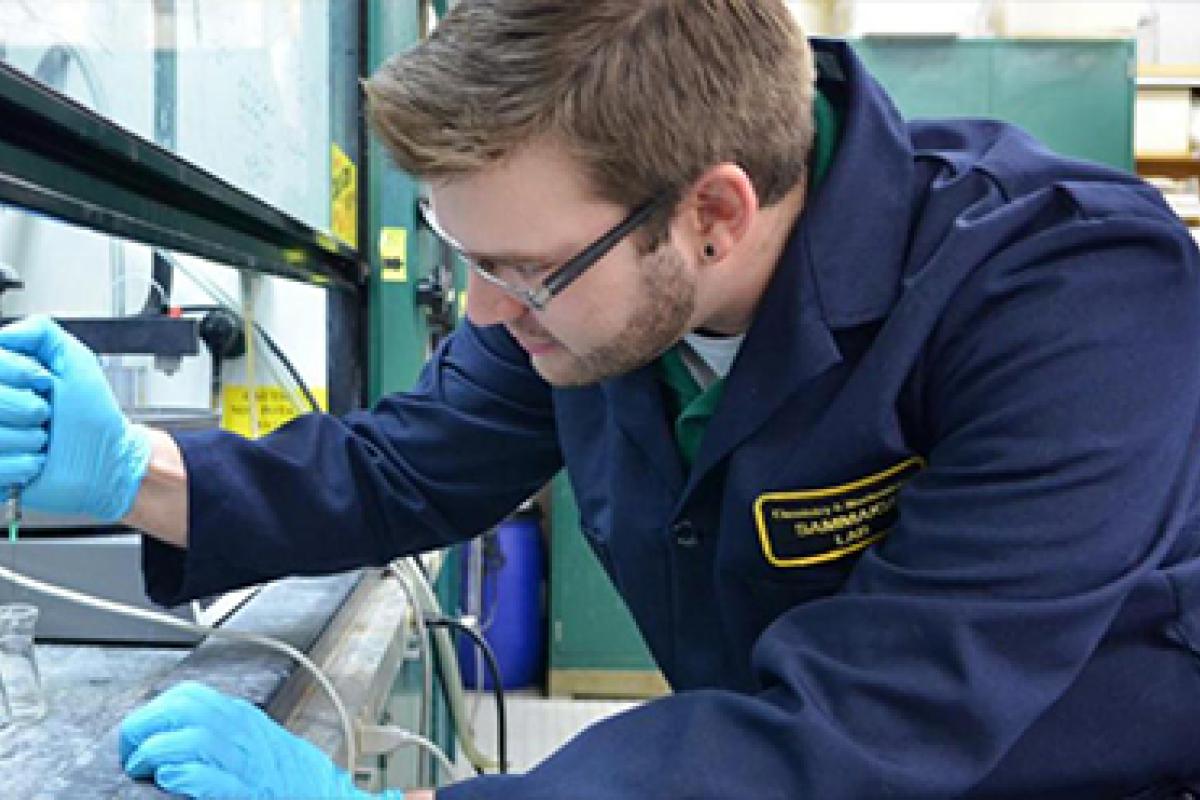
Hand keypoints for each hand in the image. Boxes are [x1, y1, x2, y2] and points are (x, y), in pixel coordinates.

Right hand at [0, 315, 149, 520]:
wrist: (106, 460)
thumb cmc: (92, 415)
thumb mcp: (75, 360)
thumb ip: (40, 332)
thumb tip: (3, 334)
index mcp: (2, 380)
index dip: (20, 372)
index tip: (43, 381)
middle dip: (29, 408)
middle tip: (46, 414)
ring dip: (30, 439)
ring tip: (44, 439)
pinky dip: (26, 465)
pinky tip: (38, 461)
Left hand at [120, 681, 405, 799]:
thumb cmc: (294, 783)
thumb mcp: (259, 744)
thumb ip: (224, 735)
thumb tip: (177, 737)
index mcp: (244, 720)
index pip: (187, 697)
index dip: (153, 714)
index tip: (140, 739)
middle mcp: (243, 734)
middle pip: (182, 709)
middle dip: (144, 729)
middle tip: (132, 757)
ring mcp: (245, 762)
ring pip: (189, 736)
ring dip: (155, 752)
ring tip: (146, 771)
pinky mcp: (242, 791)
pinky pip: (204, 775)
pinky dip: (181, 774)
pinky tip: (170, 781)